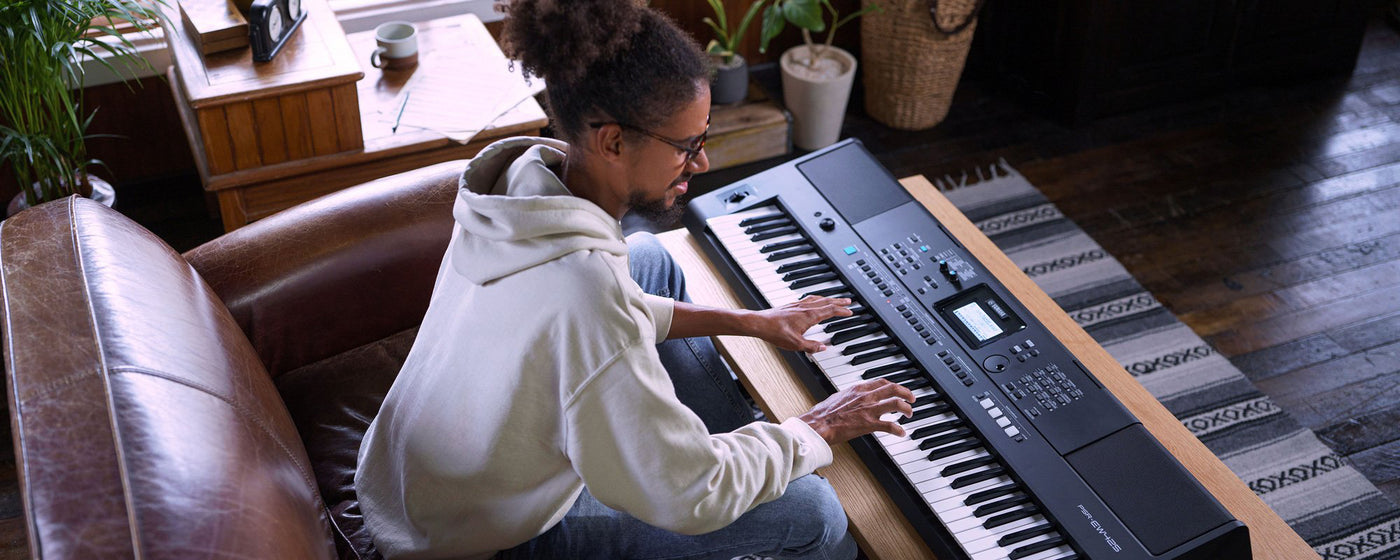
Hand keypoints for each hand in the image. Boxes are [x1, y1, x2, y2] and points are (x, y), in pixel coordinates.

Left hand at [745, 296, 852, 352]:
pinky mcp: (791, 305)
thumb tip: (823, 348)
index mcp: (809, 316)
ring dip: (829, 299)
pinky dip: (817, 298)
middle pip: (826, 302)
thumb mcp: (795, 344)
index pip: (830, 310)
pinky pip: (809, 299)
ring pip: (818, 299)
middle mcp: (805, 308)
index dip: (842, 311)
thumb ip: (811, 346)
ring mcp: (798, 305)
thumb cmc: (775, 332)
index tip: (850, 312)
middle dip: (839, 301)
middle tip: (848, 301)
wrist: (760, 323)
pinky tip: (814, 301)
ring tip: (835, 300)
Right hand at [798, 379, 915, 443]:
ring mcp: (869, 410)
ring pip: (896, 404)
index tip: (898, 389)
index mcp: (858, 389)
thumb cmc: (824, 413)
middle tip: (911, 398)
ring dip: (906, 408)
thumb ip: (851, 396)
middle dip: (906, 393)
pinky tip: (902, 433)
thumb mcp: (839, 397)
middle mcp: (866, 397)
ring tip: (909, 413)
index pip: (881, 382)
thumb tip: (854, 397)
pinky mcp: (869, 424)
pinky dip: (899, 430)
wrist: (819, 423)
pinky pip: (889, 426)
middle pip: (893, 389)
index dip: (893, 385)